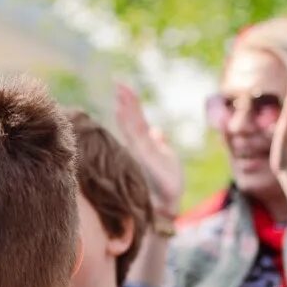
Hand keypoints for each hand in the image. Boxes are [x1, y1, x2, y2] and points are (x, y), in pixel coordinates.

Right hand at [114, 82, 182, 217]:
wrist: (165, 206)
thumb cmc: (167, 186)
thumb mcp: (168, 160)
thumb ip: (160, 145)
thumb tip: (158, 131)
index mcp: (145, 145)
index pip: (135, 121)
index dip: (130, 105)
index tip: (122, 87)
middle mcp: (139, 146)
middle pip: (130, 119)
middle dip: (125, 100)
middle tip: (118, 81)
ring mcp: (139, 150)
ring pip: (130, 123)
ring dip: (126, 106)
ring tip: (120, 89)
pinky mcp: (142, 155)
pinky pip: (133, 133)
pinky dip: (128, 120)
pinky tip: (122, 108)